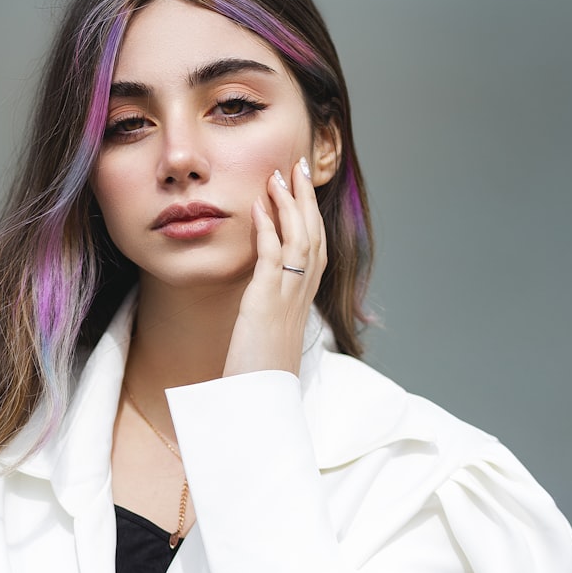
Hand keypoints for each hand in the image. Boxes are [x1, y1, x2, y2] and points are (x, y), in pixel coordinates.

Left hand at [223, 156, 326, 377]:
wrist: (259, 405)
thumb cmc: (258, 380)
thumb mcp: (264, 341)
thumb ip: (265, 318)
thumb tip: (259, 309)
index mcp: (300, 304)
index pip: (313, 250)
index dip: (310, 218)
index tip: (301, 192)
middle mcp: (300, 297)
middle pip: (313, 236)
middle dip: (307, 199)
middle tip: (297, 166)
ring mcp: (287, 298)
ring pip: (299, 240)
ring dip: (290, 204)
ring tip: (280, 174)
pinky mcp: (267, 302)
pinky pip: (273, 256)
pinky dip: (268, 227)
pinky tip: (259, 205)